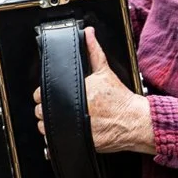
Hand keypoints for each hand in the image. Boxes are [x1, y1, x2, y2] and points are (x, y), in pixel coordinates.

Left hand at [32, 28, 154, 155]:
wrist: (135, 120)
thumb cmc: (120, 98)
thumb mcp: (105, 72)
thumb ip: (94, 52)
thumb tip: (89, 33)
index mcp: (75, 90)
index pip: (41, 95)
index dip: (42, 96)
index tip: (46, 97)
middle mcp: (73, 109)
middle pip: (41, 113)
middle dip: (45, 111)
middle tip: (57, 109)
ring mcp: (75, 126)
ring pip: (46, 129)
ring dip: (49, 126)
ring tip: (62, 120)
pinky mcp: (80, 140)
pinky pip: (56, 143)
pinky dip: (55, 140)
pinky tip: (63, 133)